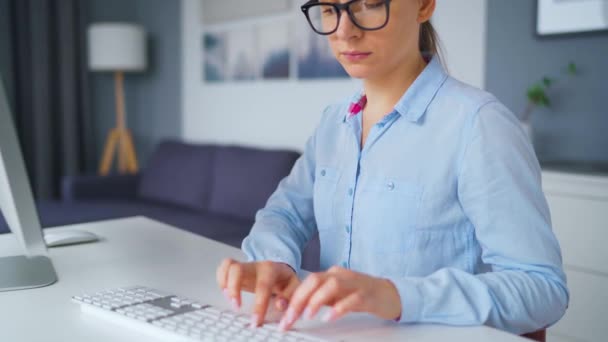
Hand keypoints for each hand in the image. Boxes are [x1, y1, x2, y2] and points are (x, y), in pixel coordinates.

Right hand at [216, 259, 299, 326]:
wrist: (279, 268)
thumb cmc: (284, 280)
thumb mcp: (294, 286)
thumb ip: (290, 296)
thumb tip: (280, 305)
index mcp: (271, 269)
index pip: (263, 285)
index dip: (259, 304)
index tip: (256, 321)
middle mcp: (255, 265)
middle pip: (238, 269)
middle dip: (234, 289)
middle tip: (236, 307)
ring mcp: (245, 265)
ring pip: (228, 265)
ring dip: (225, 283)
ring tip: (229, 299)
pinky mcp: (237, 268)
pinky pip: (224, 267)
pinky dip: (221, 279)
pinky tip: (226, 292)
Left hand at [278, 266, 401, 330]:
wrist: (390, 294)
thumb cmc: (361, 295)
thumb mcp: (336, 296)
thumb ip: (319, 299)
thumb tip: (297, 309)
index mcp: (331, 274)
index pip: (307, 282)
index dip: (293, 299)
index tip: (284, 317)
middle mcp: (341, 275)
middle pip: (315, 281)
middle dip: (300, 300)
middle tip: (290, 318)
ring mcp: (355, 283)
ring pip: (331, 286)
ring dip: (317, 301)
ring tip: (307, 315)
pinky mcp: (367, 295)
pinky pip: (351, 299)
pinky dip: (339, 308)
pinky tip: (330, 317)